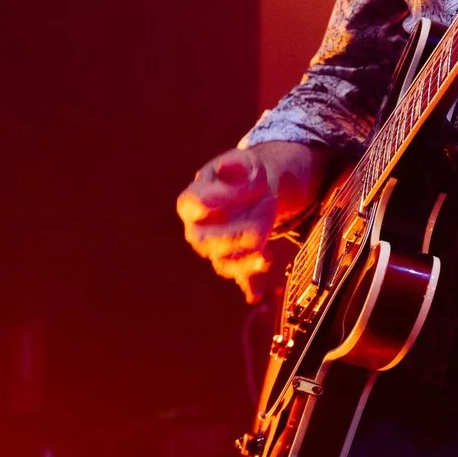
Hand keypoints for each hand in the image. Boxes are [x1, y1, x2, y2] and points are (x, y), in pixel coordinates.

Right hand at [176, 141, 323, 301]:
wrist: (256, 192)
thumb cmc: (242, 176)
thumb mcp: (243, 162)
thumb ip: (236, 164)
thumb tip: (228, 166)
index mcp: (191, 201)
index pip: (195, 203)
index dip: (217, 198)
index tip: (241, 190)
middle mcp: (197, 229)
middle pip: (204, 241)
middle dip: (231, 238)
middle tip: (255, 230)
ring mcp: (216, 248)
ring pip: (222, 263)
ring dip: (244, 262)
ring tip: (266, 257)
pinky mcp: (236, 260)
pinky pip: (239, 277)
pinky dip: (248, 286)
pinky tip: (255, 294)